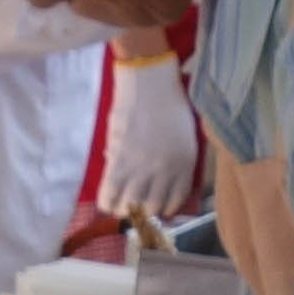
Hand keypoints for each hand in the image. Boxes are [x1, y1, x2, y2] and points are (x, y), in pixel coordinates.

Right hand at [98, 54, 201, 216]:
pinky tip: (108, 201)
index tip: (156, 206)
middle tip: (136, 205)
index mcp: (186, 164)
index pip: (175, 201)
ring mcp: (141, 168)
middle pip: (152, 208)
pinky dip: (108, 202)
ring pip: (131, 206)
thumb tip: (154, 180)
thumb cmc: (170, 103)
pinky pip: (110, 194)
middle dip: (143, 212)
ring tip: (121, 204)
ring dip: (124, 210)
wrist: (150, 82)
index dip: (164, 209)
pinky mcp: (119, 162)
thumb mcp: (185, 136)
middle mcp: (166, 171)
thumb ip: (176, 161)